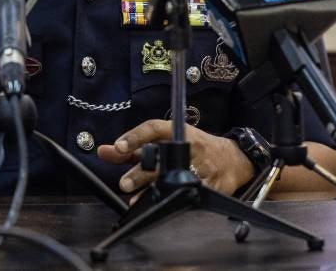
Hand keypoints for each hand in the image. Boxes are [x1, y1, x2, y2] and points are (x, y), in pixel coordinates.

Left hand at [97, 120, 253, 197]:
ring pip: (174, 178)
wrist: (232, 159)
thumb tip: (103, 151)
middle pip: (161, 158)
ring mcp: (202, 165)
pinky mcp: (212, 184)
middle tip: (123, 183)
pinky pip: (190, 193)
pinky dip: (174, 200)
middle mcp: (188, 145)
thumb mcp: (164, 142)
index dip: (134, 137)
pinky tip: (162, 206)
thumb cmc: (193, 147)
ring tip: (136, 200)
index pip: (152, 129)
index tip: (118, 148)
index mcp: (176, 130)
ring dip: (153, 191)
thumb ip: (132, 148)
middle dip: (140, 173)